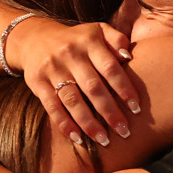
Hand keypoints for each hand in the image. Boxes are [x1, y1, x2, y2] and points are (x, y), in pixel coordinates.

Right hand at [10, 18, 140, 145]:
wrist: (35, 38)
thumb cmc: (77, 41)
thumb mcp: (97, 31)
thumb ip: (116, 40)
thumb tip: (129, 56)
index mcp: (89, 42)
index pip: (110, 68)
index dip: (124, 89)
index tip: (136, 109)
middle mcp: (70, 54)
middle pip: (93, 87)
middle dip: (110, 112)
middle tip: (124, 131)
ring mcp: (52, 69)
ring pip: (72, 100)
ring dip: (89, 123)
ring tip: (104, 140)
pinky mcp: (37, 82)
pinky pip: (52, 106)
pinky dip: (65, 124)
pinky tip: (78, 139)